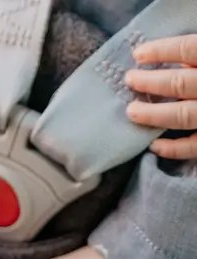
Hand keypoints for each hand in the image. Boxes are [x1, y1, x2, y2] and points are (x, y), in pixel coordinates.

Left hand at [125, 35, 196, 158]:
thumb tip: (178, 61)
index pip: (190, 48)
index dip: (161, 50)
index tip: (139, 53)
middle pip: (180, 82)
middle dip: (150, 82)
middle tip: (129, 80)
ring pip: (182, 115)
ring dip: (153, 114)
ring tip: (132, 112)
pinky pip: (194, 147)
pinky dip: (172, 148)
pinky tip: (154, 146)